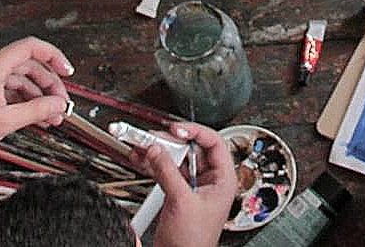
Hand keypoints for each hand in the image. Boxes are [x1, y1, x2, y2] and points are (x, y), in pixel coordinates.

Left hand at [0, 37, 72, 155]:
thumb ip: (36, 111)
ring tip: (49, 116)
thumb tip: (57, 105)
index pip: (32, 48)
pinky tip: (32, 115)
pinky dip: (21, 99)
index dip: (54, 57)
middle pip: (29, 66)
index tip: (66, 71)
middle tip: (59, 103)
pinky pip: (8, 87)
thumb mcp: (4, 121)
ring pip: (19, 79)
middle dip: (47, 85)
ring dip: (36, 96)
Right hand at [138, 122, 237, 246]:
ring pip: (177, 160)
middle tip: (154, 137)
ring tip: (143, 145)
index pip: (214, 142)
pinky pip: (166, 173)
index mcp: (223, 179)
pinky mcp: (178, 195)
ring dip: (159, 153)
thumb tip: (157, 150)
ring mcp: (193, 187)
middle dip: (171, 142)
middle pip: (191, 150)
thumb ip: (168, 172)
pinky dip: (154, 165)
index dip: (195, 132)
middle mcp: (209, 180)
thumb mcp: (181, 202)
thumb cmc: (193, 243)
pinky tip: (142, 159)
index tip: (177, 129)